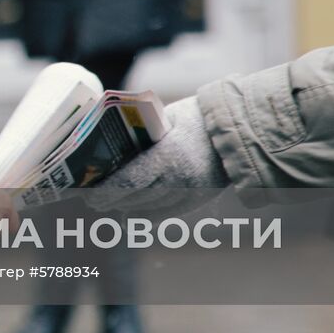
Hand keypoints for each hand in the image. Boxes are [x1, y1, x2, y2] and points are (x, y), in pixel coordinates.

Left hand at [84, 95, 229, 215]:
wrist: (242, 131)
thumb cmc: (198, 117)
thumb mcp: (167, 117)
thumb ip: (143, 130)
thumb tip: (111, 139)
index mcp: (170, 155)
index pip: (132, 180)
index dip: (109, 190)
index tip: (91, 193)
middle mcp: (180, 178)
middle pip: (138, 196)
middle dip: (112, 200)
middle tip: (93, 200)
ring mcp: (191, 192)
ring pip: (151, 207)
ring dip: (127, 207)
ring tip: (108, 205)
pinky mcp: (199, 200)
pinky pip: (167, 213)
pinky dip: (146, 215)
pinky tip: (130, 214)